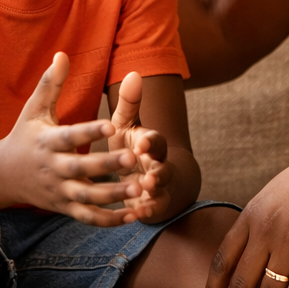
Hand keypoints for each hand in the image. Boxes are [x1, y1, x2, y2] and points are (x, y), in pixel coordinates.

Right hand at [0, 52, 145, 224]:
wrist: (2, 175)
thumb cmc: (25, 135)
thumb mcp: (35, 109)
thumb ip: (51, 83)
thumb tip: (62, 53)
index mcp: (48, 141)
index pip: (70, 136)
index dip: (90, 131)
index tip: (113, 124)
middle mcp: (53, 168)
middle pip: (81, 168)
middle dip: (107, 165)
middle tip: (134, 158)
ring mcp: (59, 191)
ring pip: (87, 196)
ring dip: (114, 194)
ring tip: (141, 187)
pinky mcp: (64, 208)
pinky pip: (88, 217)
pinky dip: (109, 219)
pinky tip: (134, 215)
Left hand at [109, 71, 174, 222]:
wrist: (145, 176)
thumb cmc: (131, 146)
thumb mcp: (126, 125)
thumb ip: (129, 103)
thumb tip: (133, 73)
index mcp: (150, 143)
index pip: (155, 140)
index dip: (150, 142)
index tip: (141, 143)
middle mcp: (158, 163)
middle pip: (162, 166)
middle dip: (157, 170)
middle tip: (149, 175)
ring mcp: (157, 185)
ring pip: (160, 188)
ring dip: (154, 191)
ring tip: (146, 194)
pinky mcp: (153, 204)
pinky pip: (153, 209)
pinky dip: (148, 211)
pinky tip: (139, 215)